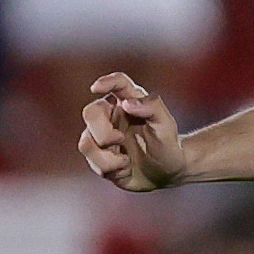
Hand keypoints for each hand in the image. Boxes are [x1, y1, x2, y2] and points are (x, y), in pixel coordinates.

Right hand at [80, 73, 186, 189]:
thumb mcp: (167, 126)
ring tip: (125, 161)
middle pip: (90, 113)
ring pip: (86, 142)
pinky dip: (110, 167)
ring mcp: (102, 136)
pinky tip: (125, 168)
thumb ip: (152, 108)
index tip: (95, 88)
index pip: (118, 84)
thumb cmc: (167, 145)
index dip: (106, 82)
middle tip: (120, 140)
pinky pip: (92, 161)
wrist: (168, 172)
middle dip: (103, 132)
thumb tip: (127, 103)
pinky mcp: (99, 156)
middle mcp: (112, 116)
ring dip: (106, 156)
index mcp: (129, 102)